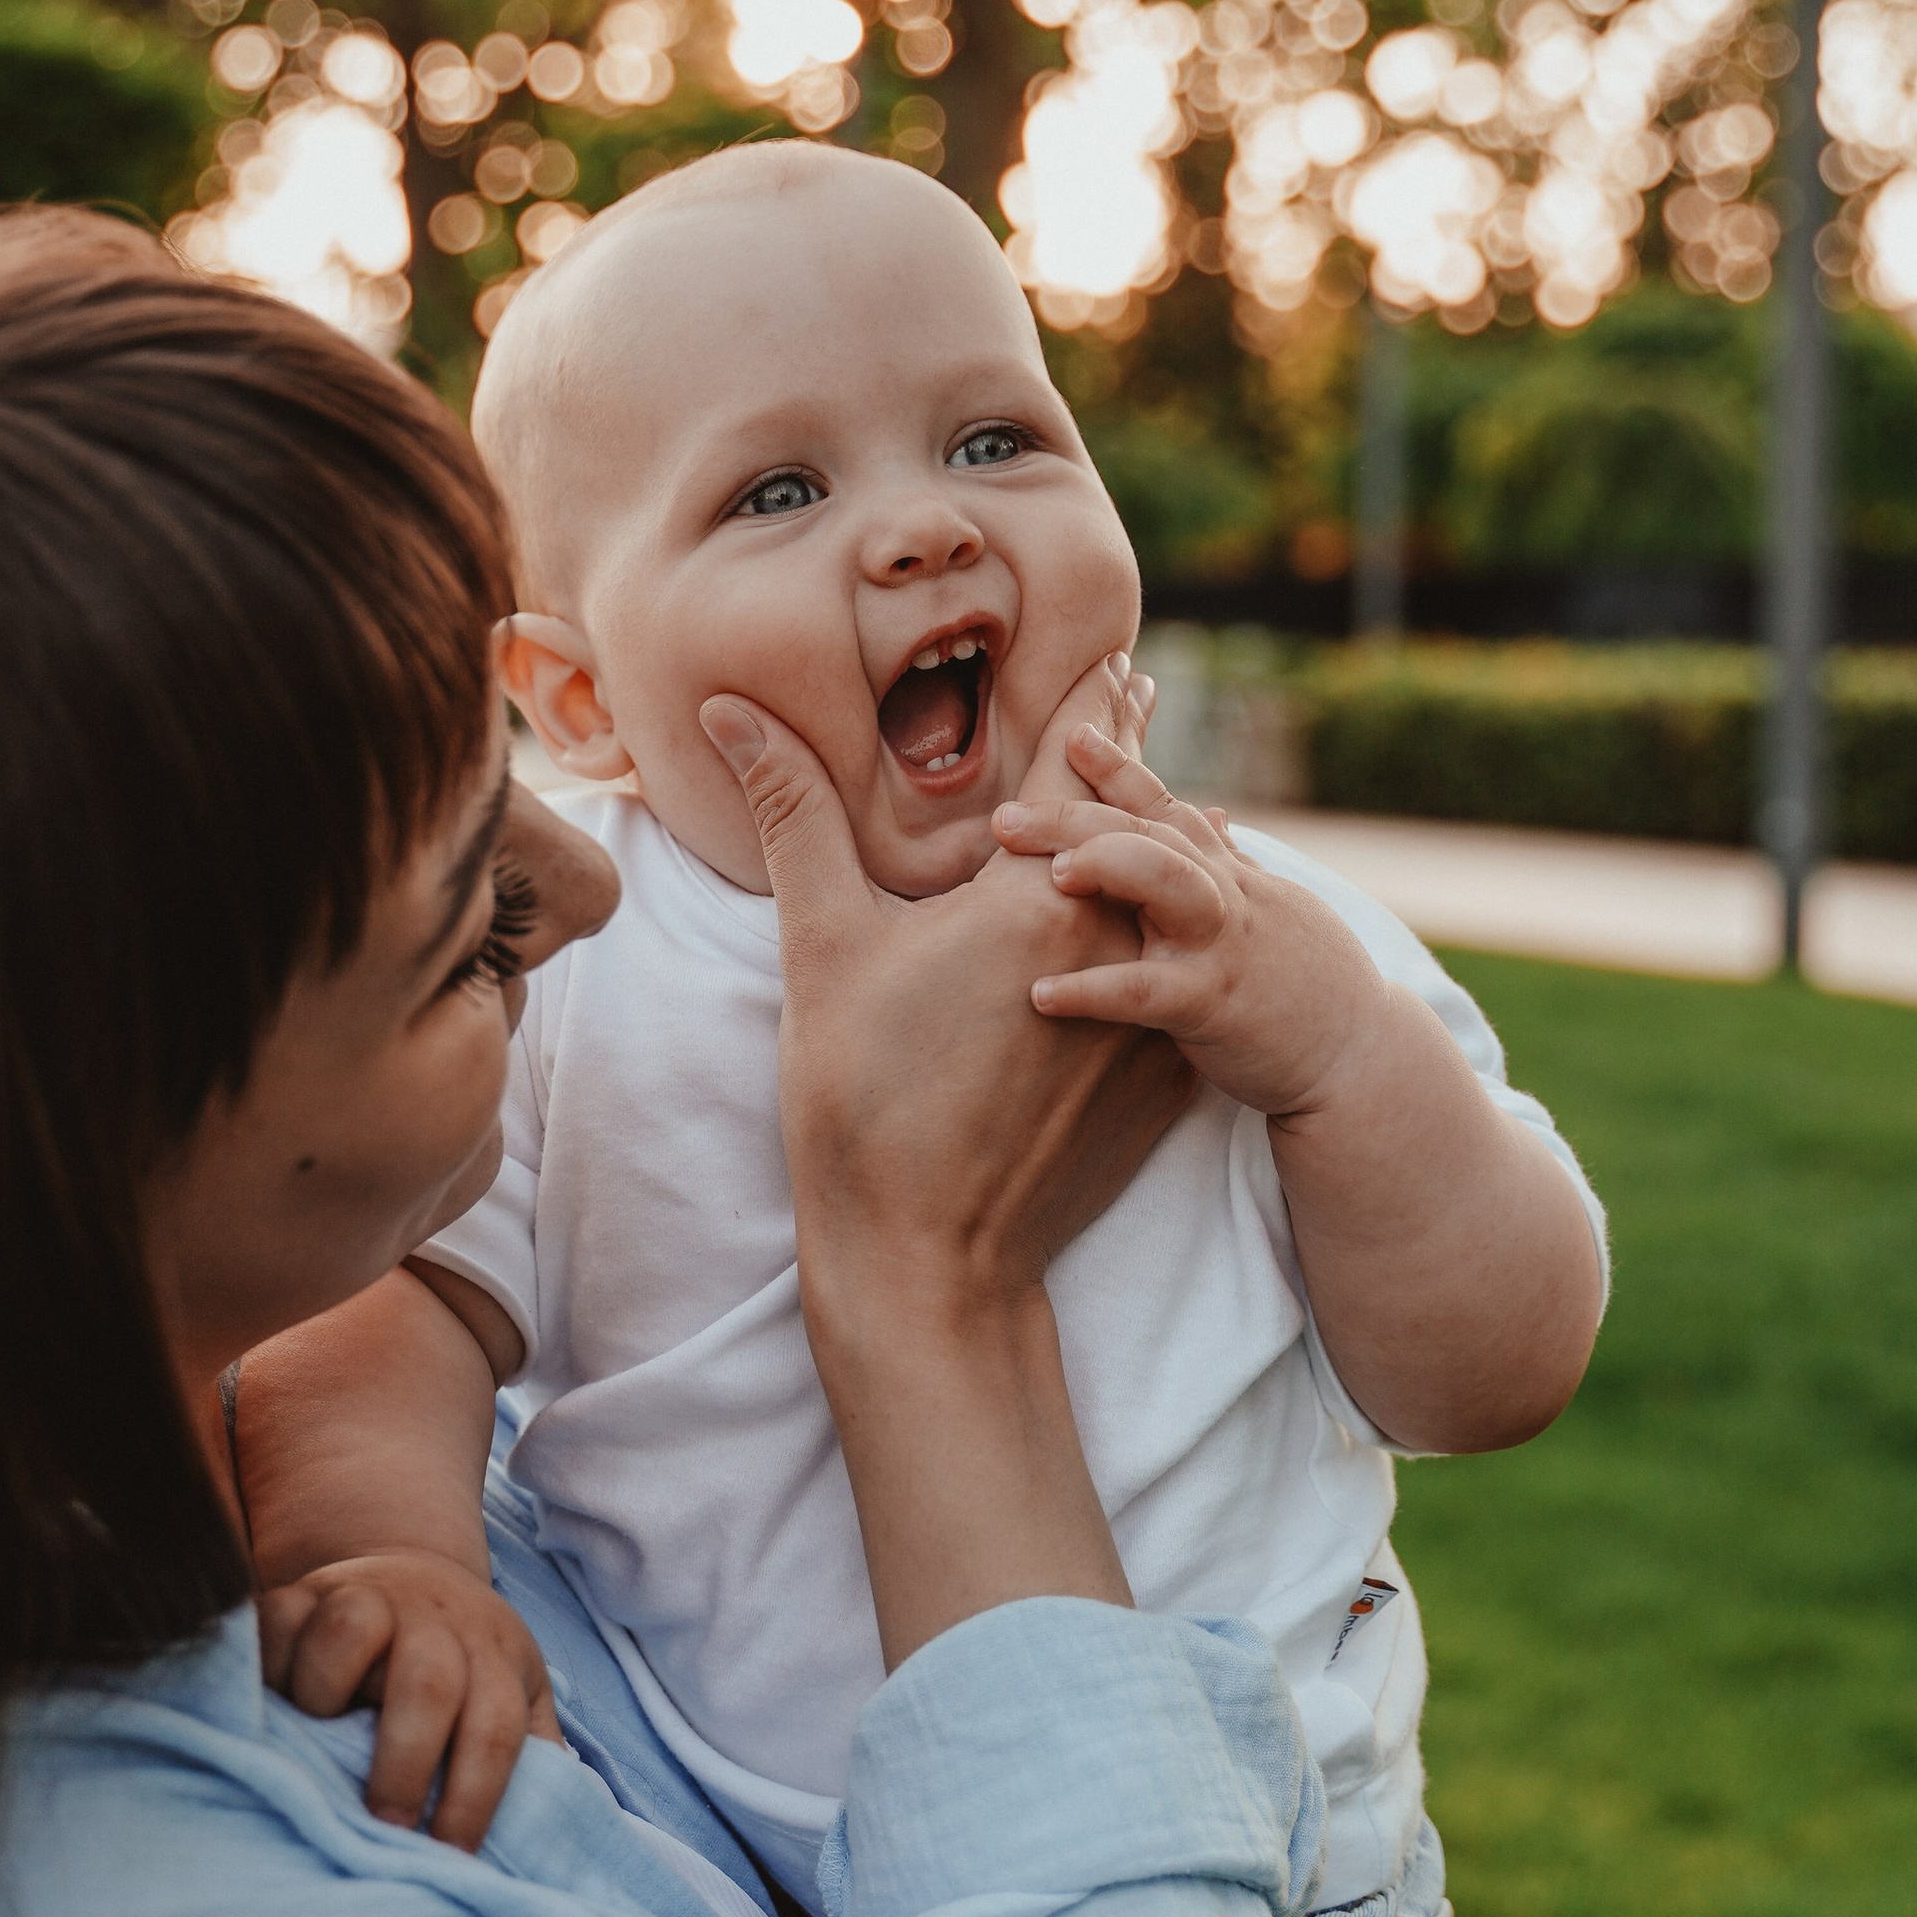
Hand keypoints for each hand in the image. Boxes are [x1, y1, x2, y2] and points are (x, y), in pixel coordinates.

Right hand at [257, 1550, 563, 1847]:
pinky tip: (267, 1705)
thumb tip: (554, 1836)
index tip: (451, 1857)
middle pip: (430, 1682)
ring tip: (316, 1741)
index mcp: (492, 1655)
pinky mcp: (301, 1592)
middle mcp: (433, 1622)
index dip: (476, 1798)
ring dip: (332, 1690)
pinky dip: (268, 1662)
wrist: (412, 1570)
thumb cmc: (467, 1660)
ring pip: (353, 1626)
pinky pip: (278, 1618)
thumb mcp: (517, 1693)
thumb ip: (536, 1754)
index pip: (496, 1728)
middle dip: (408, 1763)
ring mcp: (365, 1598)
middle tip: (387, 1825)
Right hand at [702, 670, 1193, 1323]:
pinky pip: (1187, 979)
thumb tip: (729, 709)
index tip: (1121, 656)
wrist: (931, 1260)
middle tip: (1139, 709)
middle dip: (1136, 769)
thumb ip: (794, 813)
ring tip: (1163, 810)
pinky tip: (1165, 932)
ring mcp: (1156, 1013)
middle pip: (1146, 824)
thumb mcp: (822, 947)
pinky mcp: (1170, 1078)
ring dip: (1164, 852)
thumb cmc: (863, 1105)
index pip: (1086, 763)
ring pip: (1177, 902)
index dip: (1100, 703)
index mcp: (1043, 894)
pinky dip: (1177, 939)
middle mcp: (1122, 940)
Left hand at [993, 724, 1389, 1119]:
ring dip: (1107, 866)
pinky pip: (1146, 991)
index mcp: (1228, 876)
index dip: (1121, 769)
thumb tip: (1215, 814)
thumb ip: (1232, 863)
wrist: (1363, 1058)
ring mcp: (1221, 945)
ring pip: (1165, 881)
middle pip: (1148, 832)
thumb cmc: (1310, 986)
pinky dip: (1093, 990)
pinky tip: (1041, 993)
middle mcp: (1224, 897)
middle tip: (1005, 817)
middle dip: (1077, 815)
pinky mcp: (1215, 1005)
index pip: (1168, 808)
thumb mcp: (1275, 909)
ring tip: (1050, 875)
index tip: (1071, 736)